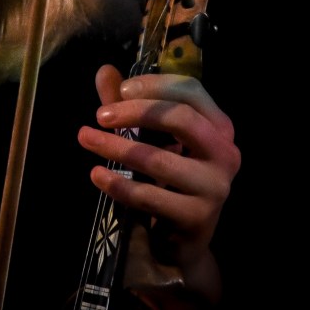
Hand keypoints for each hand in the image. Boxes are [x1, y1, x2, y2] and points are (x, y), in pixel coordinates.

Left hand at [76, 63, 240, 304]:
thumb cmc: (168, 177)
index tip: (121, 89)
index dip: (155, 85)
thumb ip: (129, 104)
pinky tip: (96, 174)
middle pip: (181, 118)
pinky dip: (118, 184)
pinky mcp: (197, 218)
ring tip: (85, 138)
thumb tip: (105, 70)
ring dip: (115, 147)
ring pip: (159, 159)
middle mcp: (225, 153)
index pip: (191, 91)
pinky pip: (149, 196)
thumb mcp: (151, 136)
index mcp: (219, 127)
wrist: (184, 239)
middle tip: (100, 116)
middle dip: (135, 112)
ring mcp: (215, 187)